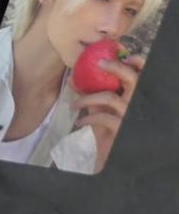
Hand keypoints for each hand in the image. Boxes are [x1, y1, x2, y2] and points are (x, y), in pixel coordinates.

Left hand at [71, 54, 144, 171]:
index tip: (124, 55)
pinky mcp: (121, 130)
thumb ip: (89, 94)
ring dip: (87, 98)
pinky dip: (87, 117)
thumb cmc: (106, 131)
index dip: (138, 63)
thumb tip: (72, 79)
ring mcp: (129, 117)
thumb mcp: (98, 111)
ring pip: (110, 97)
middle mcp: (135, 104)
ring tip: (73, 104)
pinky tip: (79, 121)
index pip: (141, 75)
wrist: (109, 157)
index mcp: (132, 97)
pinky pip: (102, 117)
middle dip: (117, 67)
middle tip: (99, 63)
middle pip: (133, 79)